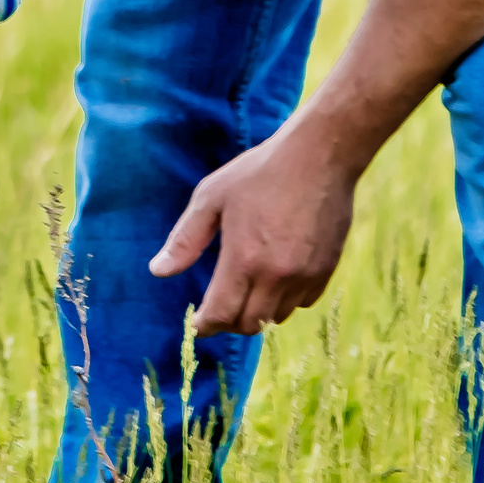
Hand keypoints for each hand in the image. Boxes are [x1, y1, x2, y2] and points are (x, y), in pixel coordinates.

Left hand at [150, 123, 360, 334]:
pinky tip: (275, 278)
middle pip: (248, 324)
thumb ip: (185, 239)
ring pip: (275, 317)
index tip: (196, 324)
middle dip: (228, 322)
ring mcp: (304, 276)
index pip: (221, 315)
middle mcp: (276, 276)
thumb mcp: (212, 197)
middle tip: (218, 308)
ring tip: (245, 291)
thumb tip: (157, 271)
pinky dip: (284, 300)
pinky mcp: (326, 271)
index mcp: (243, 259)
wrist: (319, 157)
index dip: (205, 325)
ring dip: (257, 312)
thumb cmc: (259, 173)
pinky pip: (302, 303)